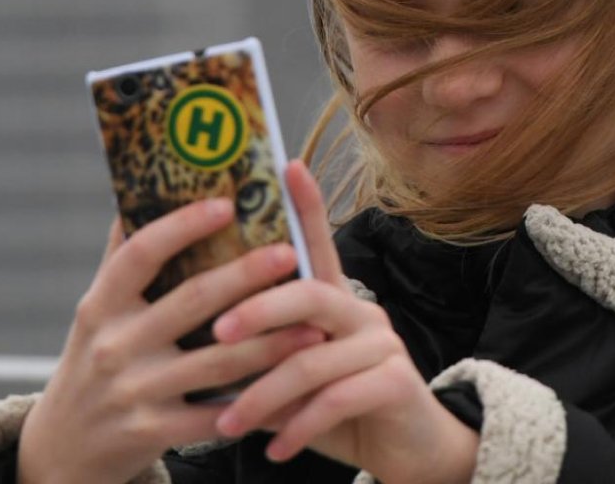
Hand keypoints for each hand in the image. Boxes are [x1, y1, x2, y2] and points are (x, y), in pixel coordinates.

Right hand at [18, 199, 322, 483]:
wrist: (62, 451)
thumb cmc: (96, 359)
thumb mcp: (100, 308)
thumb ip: (126, 254)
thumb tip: (147, 185)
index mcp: (103, 304)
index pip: (141, 254)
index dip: (183, 226)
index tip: (227, 203)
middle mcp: (115, 345)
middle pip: (192, 301)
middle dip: (246, 275)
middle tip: (291, 252)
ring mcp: (134, 391)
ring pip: (217, 361)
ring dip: (271, 342)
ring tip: (315, 324)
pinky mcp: (152, 433)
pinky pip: (216, 415)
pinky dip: (256, 401)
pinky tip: (292, 383)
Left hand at [210, 160, 480, 483]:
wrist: (411, 449)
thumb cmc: (344, 408)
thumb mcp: (300, 379)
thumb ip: (267, 358)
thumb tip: (203, 352)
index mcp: (336, 300)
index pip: (321, 242)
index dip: (307, 204)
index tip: (288, 165)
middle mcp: (361, 311)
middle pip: (309, 293)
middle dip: (259, 310)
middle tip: (216, 333)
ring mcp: (382, 343)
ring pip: (312, 358)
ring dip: (263, 395)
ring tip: (228, 424)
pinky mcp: (395, 382)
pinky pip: (335, 400)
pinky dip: (298, 428)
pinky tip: (275, 449)